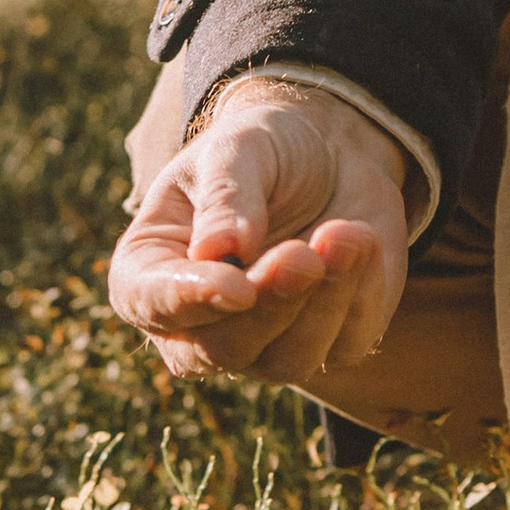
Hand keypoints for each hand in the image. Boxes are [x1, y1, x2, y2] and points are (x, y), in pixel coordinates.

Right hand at [107, 81, 410, 386]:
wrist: (331, 154)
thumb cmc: (265, 150)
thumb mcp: (238, 147)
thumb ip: (226, 195)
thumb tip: (220, 251)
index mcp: (152, 269)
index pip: (147, 302)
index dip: (187, 301)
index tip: (237, 284)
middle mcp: (199, 323)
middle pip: (220, 350)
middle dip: (269, 304)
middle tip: (302, 253)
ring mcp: (264, 344)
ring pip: (286, 361)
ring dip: (322, 301)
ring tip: (347, 233)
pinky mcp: (329, 344)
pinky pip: (346, 343)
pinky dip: (362, 293)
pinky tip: (362, 239)